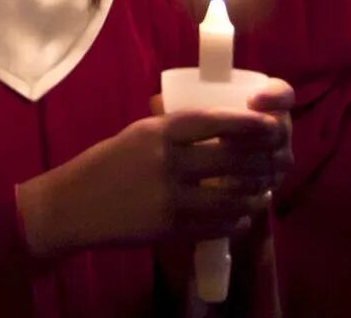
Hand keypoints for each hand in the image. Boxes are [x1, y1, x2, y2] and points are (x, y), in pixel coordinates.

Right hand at [16, 85, 292, 255]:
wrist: (74, 204)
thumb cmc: (107, 164)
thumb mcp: (139, 134)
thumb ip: (175, 131)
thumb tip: (220, 127)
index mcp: (159, 131)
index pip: (214, 122)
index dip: (248, 124)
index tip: (271, 126)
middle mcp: (166, 162)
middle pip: (230, 161)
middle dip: (261, 163)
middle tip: (276, 163)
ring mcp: (169, 198)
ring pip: (230, 196)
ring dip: (254, 194)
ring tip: (264, 191)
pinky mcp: (169, 228)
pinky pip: (216, 225)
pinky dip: (235, 220)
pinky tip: (242, 216)